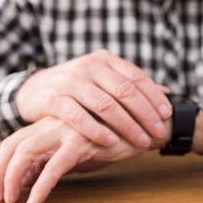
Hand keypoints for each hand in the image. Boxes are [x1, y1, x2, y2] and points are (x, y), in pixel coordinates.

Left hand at [0, 116, 146, 202]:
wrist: (145, 126)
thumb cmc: (115, 137)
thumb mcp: (83, 148)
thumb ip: (60, 157)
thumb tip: (36, 177)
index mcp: (51, 122)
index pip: (14, 140)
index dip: (1, 163)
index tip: (0, 187)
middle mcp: (54, 123)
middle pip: (12, 144)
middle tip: (1, 197)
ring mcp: (66, 130)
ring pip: (26, 152)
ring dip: (11, 179)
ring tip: (12, 201)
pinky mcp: (82, 141)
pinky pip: (54, 166)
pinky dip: (41, 186)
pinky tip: (36, 202)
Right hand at [16, 49, 171, 148]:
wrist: (34, 88)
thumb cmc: (79, 87)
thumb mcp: (104, 80)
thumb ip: (132, 85)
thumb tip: (167, 92)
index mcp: (106, 60)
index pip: (136, 77)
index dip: (154, 96)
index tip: (167, 115)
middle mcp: (90, 66)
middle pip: (125, 91)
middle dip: (145, 114)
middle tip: (158, 132)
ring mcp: (71, 81)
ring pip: (105, 105)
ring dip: (127, 125)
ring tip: (142, 141)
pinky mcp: (54, 98)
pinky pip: (79, 117)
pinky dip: (97, 130)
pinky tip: (112, 142)